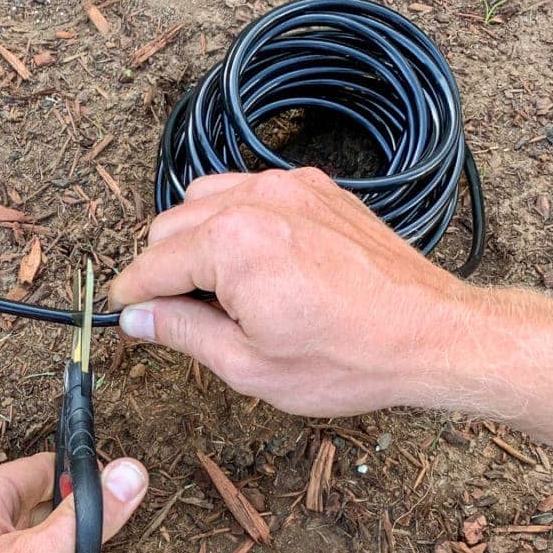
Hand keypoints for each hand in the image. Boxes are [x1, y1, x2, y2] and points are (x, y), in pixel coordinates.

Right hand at [109, 168, 469, 416]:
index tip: (122, 313)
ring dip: (195, 239)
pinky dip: (235, 220)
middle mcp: (256, 201)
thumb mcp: (249, 365)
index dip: (132, 295)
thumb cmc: (348, 357)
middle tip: (177, 314)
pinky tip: (253, 263)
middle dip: (164, 268)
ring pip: (206, 198)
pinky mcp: (316, 188)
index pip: (153, 264)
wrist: (429, 334)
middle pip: (171, 224)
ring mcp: (289, 187)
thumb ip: (182, 332)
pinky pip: (250, 190)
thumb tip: (136, 319)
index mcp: (233, 244)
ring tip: (217, 289)